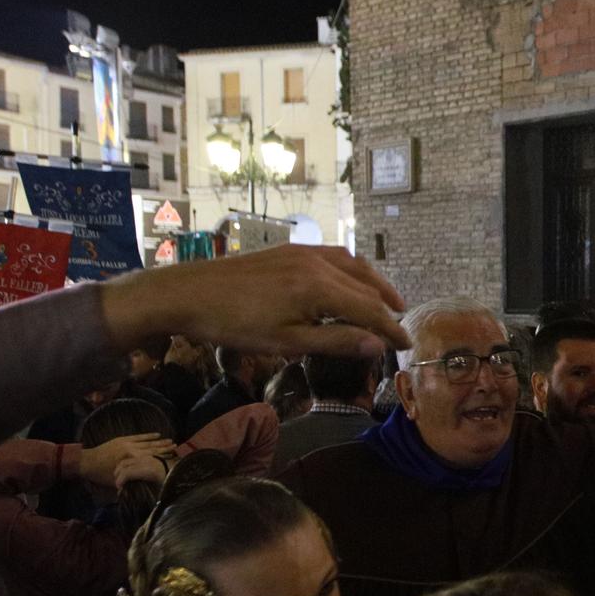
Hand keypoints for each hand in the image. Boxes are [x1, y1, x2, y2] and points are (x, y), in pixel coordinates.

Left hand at [78, 433, 172, 486]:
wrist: (86, 462)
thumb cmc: (101, 475)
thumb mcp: (118, 482)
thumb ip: (131, 481)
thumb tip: (141, 486)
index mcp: (131, 459)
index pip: (152, 457)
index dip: (164, 457)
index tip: (174, 457)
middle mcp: (131, 449)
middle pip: (153, 447)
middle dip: (165, 446)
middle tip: (176, 445)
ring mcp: (127, 443)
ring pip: (148, 442)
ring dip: (159, 441)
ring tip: (169, 440)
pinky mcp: (123, 440)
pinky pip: (139, 437)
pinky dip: (148, 436)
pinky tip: (156, 434)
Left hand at [102, 245, 408, 354]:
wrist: (188, 293)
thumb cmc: (233, 325)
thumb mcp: (286, 342)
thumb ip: (335, 340)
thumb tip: (376, 345)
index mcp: (320, 287)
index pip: (369, 310)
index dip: (390, 329)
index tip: (406, 345)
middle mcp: (318, 263)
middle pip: (365, 287)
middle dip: (386, 310)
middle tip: (398, 331)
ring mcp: (302, 252)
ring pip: (352, 266)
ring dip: (375, 285)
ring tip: (388, 302)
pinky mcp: (288, 250)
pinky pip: (333, 256)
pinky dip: (352, 269)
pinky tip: (351, 279)